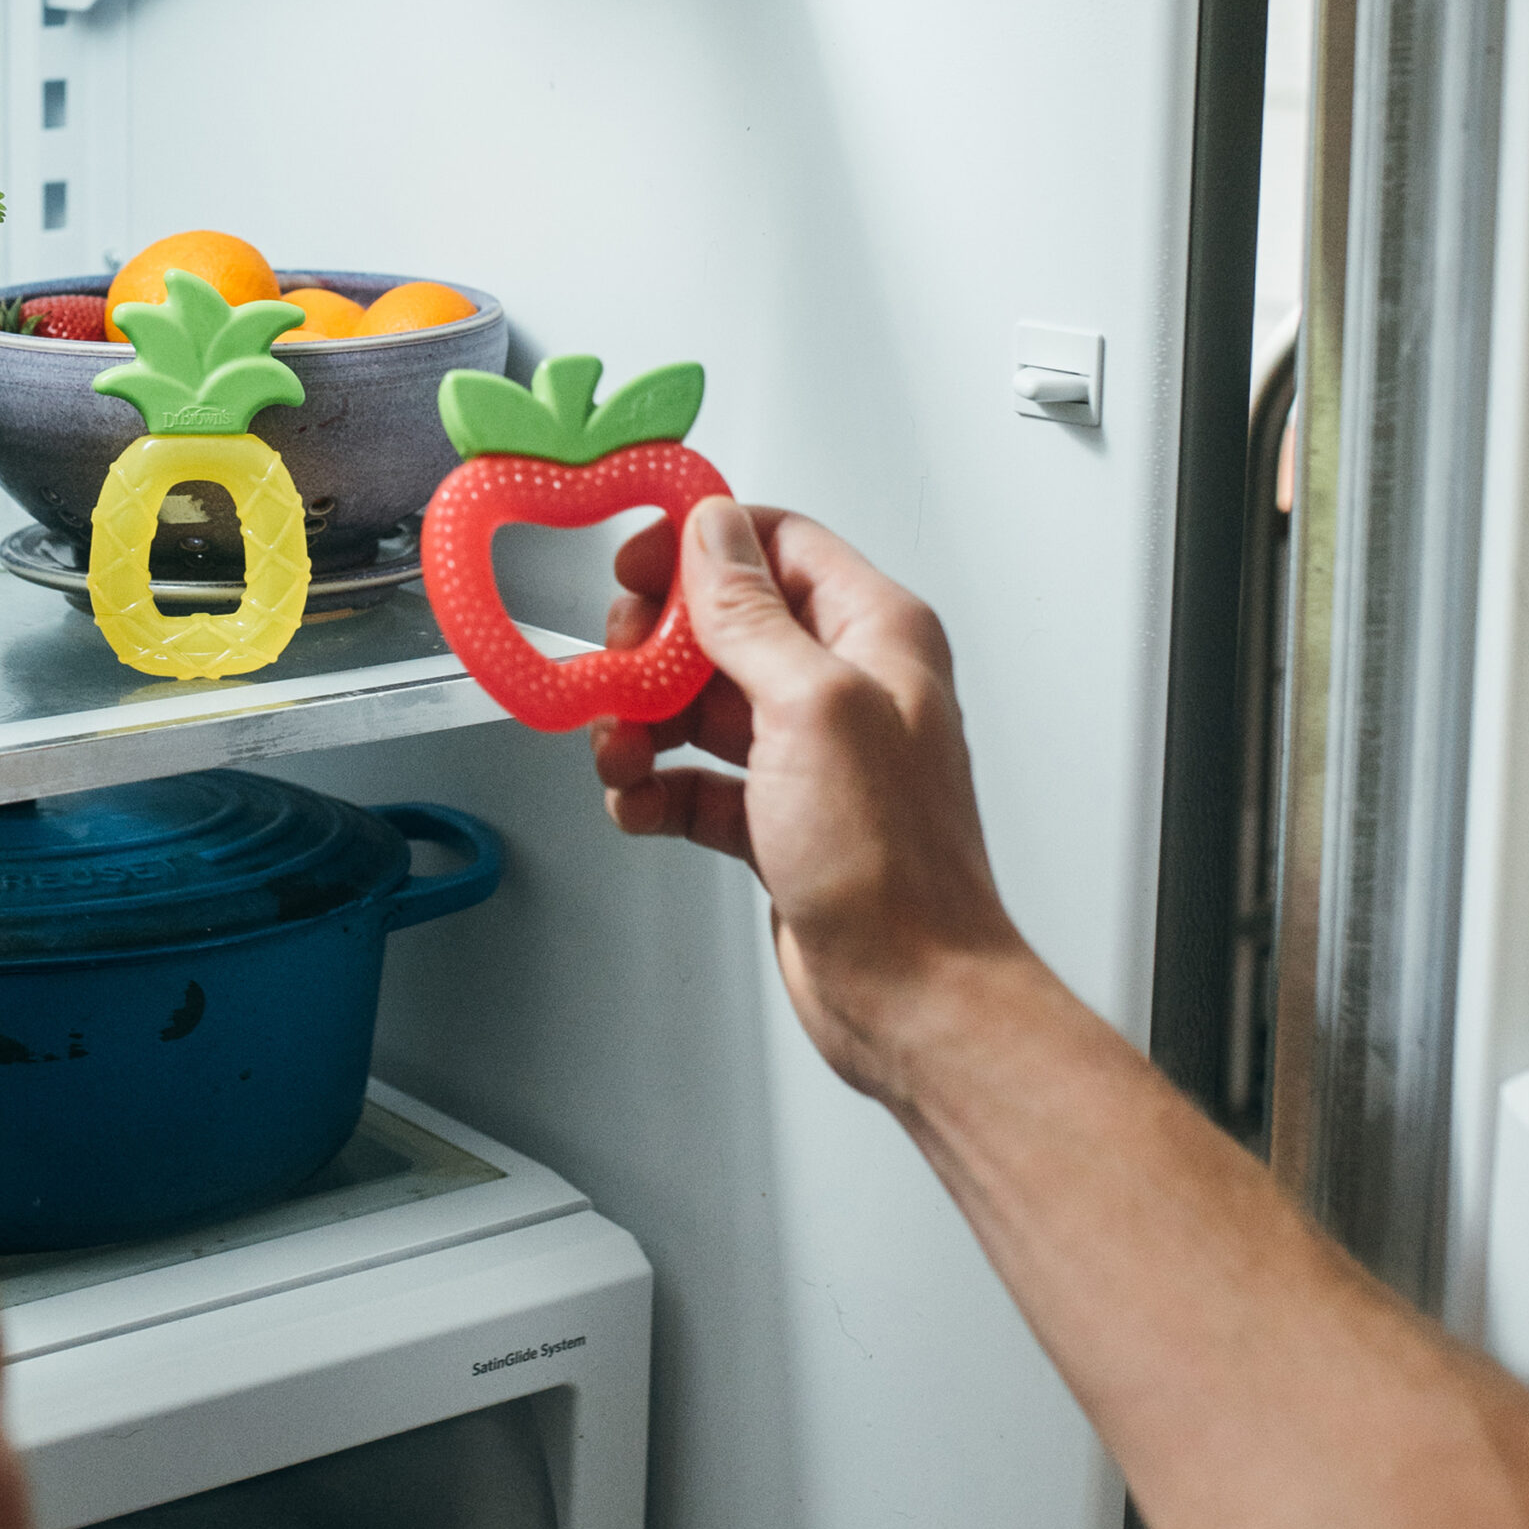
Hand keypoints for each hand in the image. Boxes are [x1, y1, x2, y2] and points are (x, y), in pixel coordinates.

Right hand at [590, 498, 1028, 1105]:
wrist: (909, 995)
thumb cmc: (892, 865)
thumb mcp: (811, 710)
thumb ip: (751, 617)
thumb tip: (712, 533)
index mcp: (875, 635)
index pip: (776, 543)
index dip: (699, 544)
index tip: (635, 567)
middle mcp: (845, 685)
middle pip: (724, 624)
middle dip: (656, 647)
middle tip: (620, 671)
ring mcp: (810, 753)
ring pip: (699, 704)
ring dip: (643, 723)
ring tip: (619, 752)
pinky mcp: (779, 815)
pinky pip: (696, 779)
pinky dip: (657, 788)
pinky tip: (639, 804)